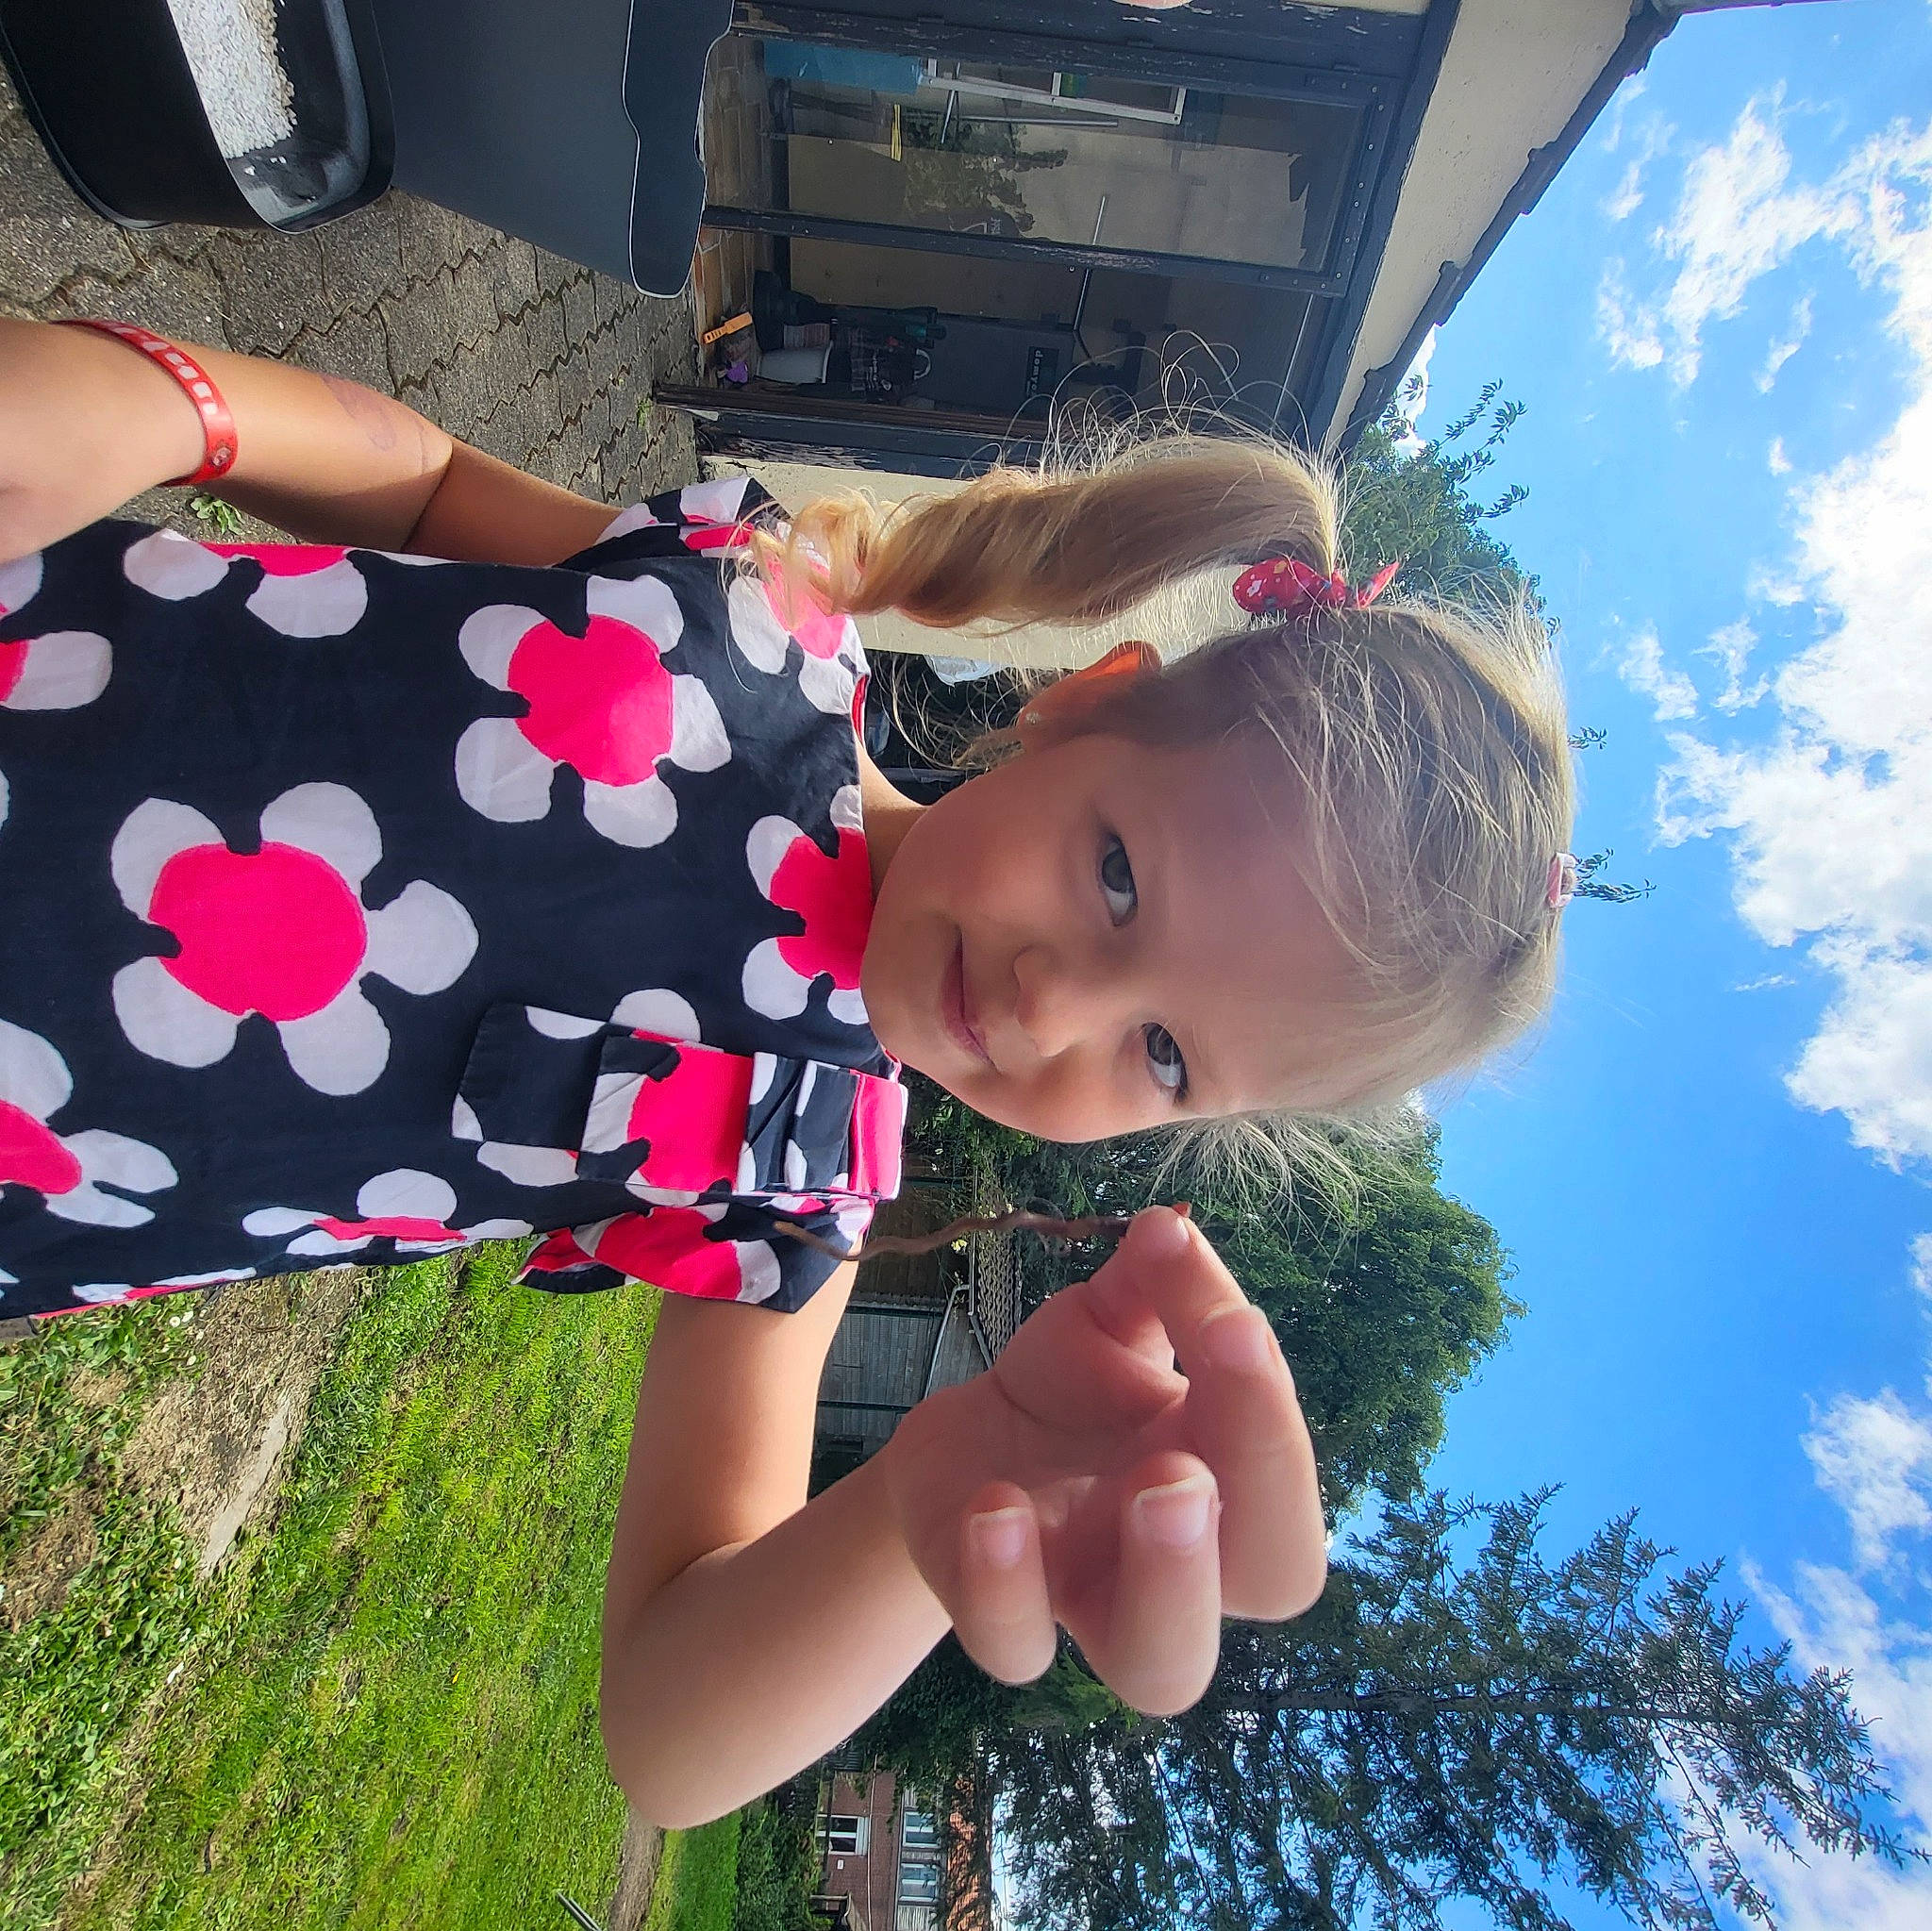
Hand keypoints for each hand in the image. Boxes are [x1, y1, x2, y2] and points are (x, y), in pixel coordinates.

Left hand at [879, 1208, 1324, 1715]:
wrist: (966, 1438)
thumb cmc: (1071, 1390)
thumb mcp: (1112, 1321)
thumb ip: (1152, 1282)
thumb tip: (1173, 1226)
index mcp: (1234, 1479)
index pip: (1285, 1467)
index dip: (1268, 1407)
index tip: (1227, 1318)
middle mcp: (1186, 1561)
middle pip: (1271, 1580)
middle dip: (1261, 1504)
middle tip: (1210, 1442)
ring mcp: (1096, 1600)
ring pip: (1163, 1664)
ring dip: (1169, 1584)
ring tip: (1147, 1489)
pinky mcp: (999, 1615)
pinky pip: (1016, 1644)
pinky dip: (1007, 1584)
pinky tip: (995, 1505)